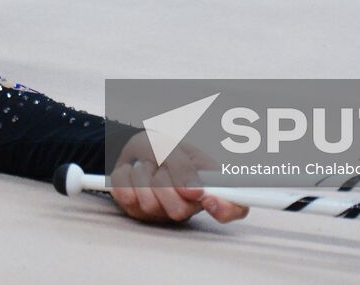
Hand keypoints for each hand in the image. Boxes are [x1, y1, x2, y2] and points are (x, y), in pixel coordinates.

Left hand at [108, 133, 249, 224]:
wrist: (135, 148)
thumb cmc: (162, 147)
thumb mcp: (175, 146)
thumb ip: (185, 168)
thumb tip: (195, 191)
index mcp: (208, 186)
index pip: (234, 208)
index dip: (226, 209)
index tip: (208, 199)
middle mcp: (188, 205)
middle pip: (180, 210)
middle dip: (165, 182)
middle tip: (161, 166)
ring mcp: (161, 212)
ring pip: (149, 203)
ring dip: (143, 174)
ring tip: (146, 165)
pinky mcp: (136, 213)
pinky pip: (125, 196)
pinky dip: (125, 175)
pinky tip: (131, 171)